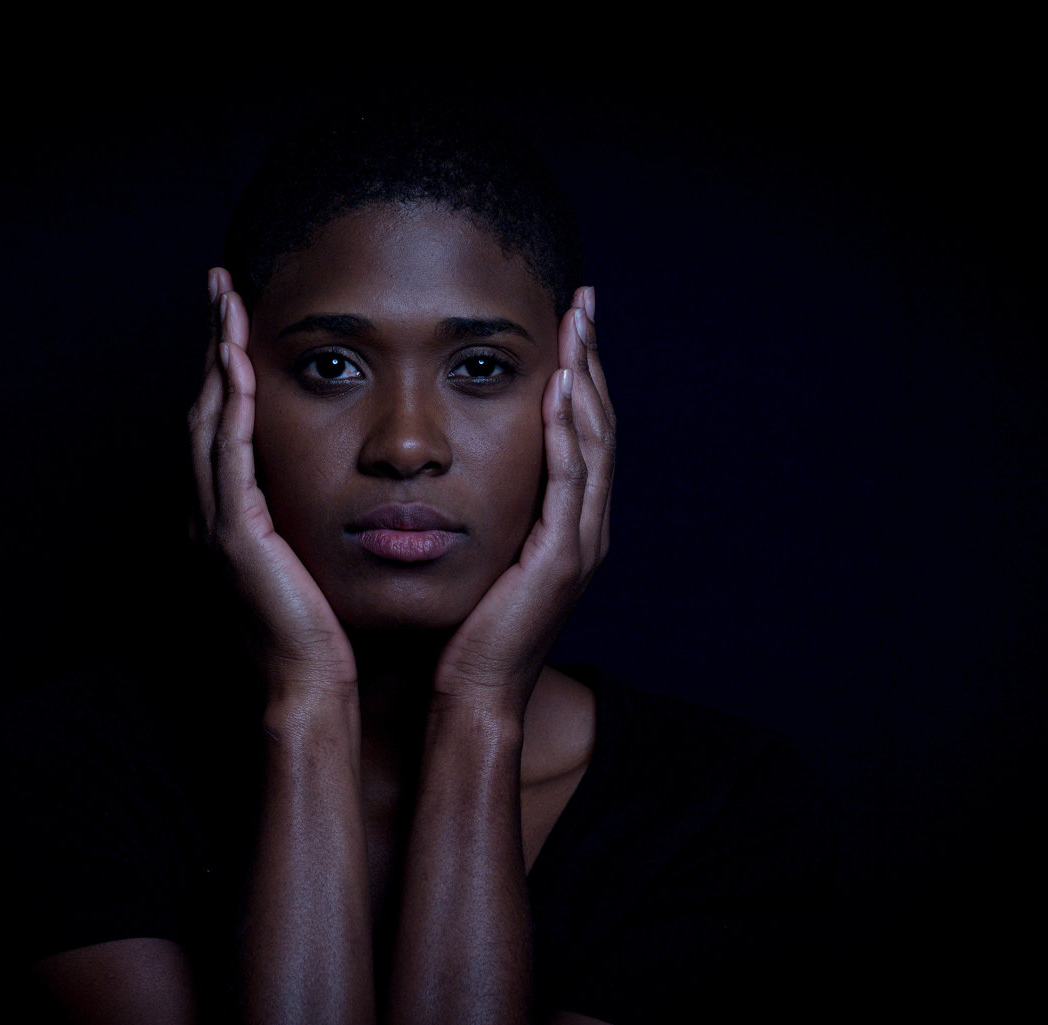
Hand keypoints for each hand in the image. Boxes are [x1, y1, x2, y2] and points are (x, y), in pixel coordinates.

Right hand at [190, 269, 357, 698]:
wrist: (310, 692)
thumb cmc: (325, 638)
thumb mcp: (317, 562)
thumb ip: (314, 522)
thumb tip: (349, 488)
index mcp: (234, 517)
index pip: (227, 423)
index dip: (229, 367)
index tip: (240, 316)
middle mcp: (214, 513)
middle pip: (207, 408)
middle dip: (213, 344)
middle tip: (222, 285)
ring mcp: (217, 524)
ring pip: (207, 421)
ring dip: (215, 358)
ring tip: (225, 304)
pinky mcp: (233, 537)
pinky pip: (227, 456)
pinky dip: (229, 406)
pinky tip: (237, 364)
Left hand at [433, 287, 615, 711]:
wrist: (472, 697)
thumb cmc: (463, 635)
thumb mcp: (477, 557)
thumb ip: (482, 513)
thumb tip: (449, 472)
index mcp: (567, 526)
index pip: (580, 434)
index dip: (578, 375)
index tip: (567, 323)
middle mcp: (586, 529)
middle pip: (598, 425)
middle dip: (591, 360)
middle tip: (582, 303)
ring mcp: (580, 544)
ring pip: (594, 443)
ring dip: (587, 379)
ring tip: (577, 326)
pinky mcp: (561, 560)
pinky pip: (572, 480)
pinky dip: (568, 430)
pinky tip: (560, 388)